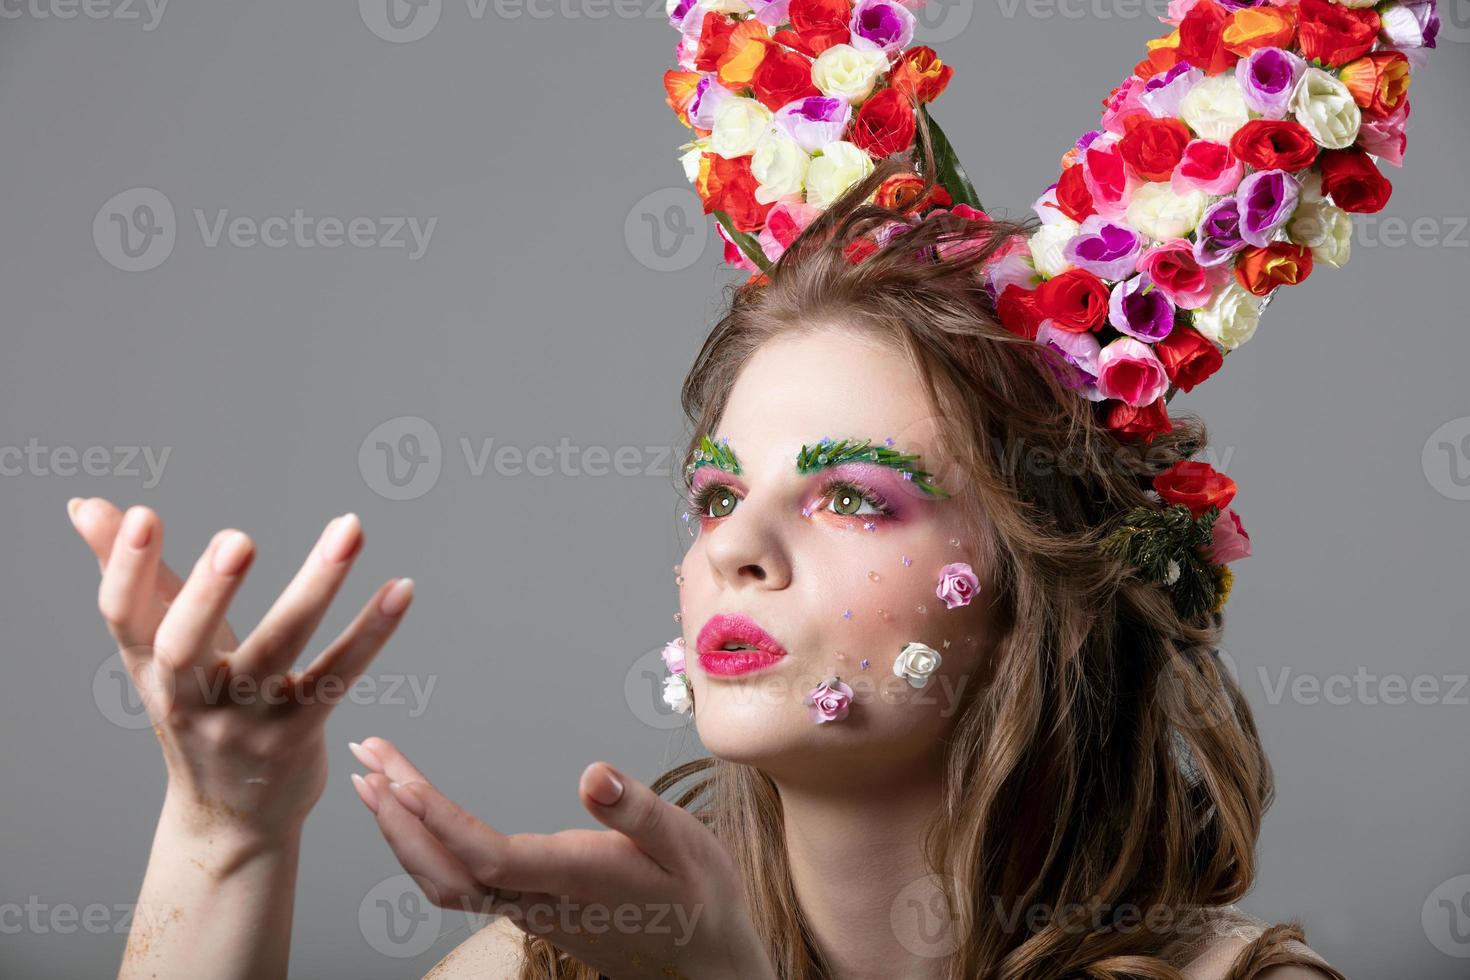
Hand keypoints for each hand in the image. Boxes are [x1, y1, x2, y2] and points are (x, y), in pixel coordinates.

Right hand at [70, 497, 414, 841]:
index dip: (126, 568)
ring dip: (317, 584)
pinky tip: (401, 587)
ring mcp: (245, 721)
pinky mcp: (299, 733)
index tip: (143, 513)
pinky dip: (372, 631)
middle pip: (184, 644)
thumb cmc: (195, 708)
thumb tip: (86, 503)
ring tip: (349, 528)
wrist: (230, 819)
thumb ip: (133, 574)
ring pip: (279, 648)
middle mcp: (189, 698)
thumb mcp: (158, 650)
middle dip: (207, 591)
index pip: (123, 616)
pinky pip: (338, 674)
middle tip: (237, 538)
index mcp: (148, 669)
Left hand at [349, 737, 777, 979]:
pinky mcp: (530, 909)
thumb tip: (593, 773)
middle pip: (446, 870)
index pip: (486, 854)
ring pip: (444, 884)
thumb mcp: (686, 843)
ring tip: (373, 781)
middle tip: (365, 755)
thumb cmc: (699, 898)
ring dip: (401, 832)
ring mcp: (530, 910)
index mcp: (575, 878)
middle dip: (396, 815)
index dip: (434, 818)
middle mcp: (541, 901)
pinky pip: (460, 885)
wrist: (704, 964)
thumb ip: (637, 810)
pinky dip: (425, 848)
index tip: (394, 775)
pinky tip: (415, 820)